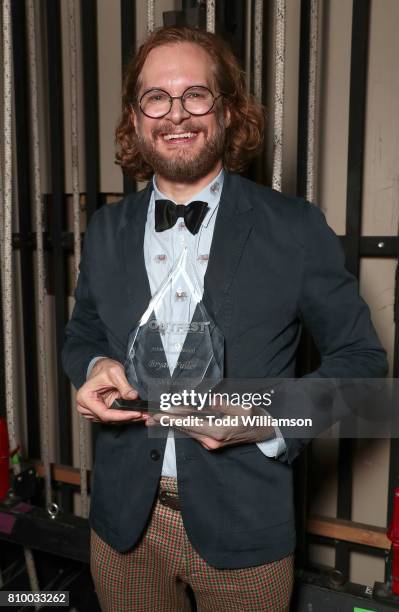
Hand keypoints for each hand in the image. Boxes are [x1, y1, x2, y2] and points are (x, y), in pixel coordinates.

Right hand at [76, 358, 145, 423]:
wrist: (102, 367)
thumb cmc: (104, 368)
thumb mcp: (115, 373)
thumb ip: (124, 386)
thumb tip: (133, 396)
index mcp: (85, 397)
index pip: (104, 414)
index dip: (122, 416)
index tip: (136, 414)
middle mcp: (85, 407)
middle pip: (108, 419)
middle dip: (127, 418)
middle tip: (144, 415)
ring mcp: (92, 411)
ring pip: (112, 420)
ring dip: (128, 418)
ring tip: (143, 414)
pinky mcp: (100, 412)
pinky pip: (113, 417)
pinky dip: (125, 416)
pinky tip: (135, 413)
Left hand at [145, 400, 275, 449]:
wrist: (263, 432)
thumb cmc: (253, 417)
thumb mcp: (241, 407)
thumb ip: (221, 405)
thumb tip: (205, 402)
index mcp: (218, 431)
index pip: (190, 422)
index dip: (173, 418)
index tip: (160, 414)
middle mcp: (212, 440)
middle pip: (185, 428)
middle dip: (166, 422)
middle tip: (149, 417)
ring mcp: (211, 443)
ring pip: (187, 432)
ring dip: (171, 425)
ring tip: (155, 419)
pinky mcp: (211, 443)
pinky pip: (193, 433)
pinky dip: (181, 427)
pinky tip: (172, 422)